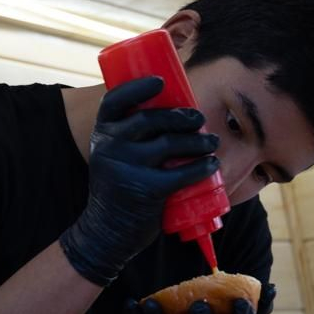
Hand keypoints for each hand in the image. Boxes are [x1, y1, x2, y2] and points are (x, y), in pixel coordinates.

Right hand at [59, 77, 219, 285]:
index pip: (115, 101)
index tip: (161, 82)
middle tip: (199, 120)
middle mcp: (110, 147)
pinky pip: (180, 173)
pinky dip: (201, 167)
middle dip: (182, 117)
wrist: (106, 232)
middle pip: (151, 120)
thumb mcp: (110, 157)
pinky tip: (212, 164)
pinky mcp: (146, 190)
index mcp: (101, 134)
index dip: (138, 87)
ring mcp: (127, 168)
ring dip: (198, 141)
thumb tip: (167, 110)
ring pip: (170, 144)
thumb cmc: (117, 187)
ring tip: (211, 142)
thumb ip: (128, 137)